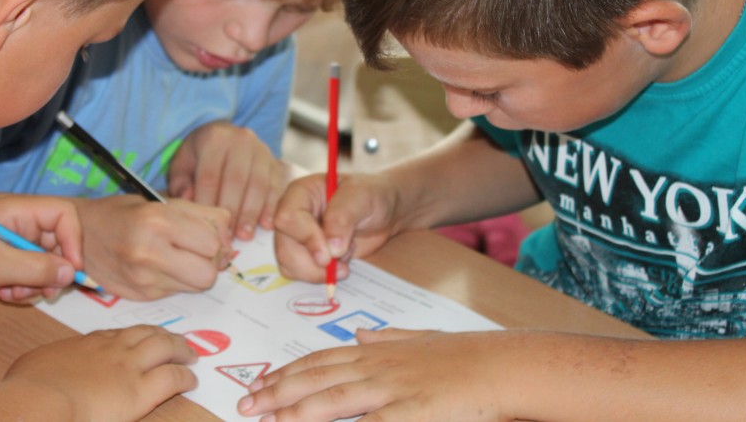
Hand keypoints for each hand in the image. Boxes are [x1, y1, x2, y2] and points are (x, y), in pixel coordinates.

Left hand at [0, 195, 87, 305]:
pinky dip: (25, 289)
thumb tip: (72, 274)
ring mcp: (15, 245)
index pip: (64, 215)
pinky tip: (3, 293)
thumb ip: (36, 268)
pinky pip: (33, 277)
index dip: (73, 240)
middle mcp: (21, 225)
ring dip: (37, 284)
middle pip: (61, 242)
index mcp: (19, 211)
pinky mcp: (9, 264)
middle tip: (44, 291)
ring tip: (13, 292)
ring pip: (48, 264)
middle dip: (54, 270)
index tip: (71, 269)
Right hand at [0, 326, 196, 421]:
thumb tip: (40, 372)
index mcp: (86, 344)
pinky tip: (191, 380)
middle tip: (175, 341)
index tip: (139, 338)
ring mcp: (128, 367)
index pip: (115, 335)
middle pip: (145, 334)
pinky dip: (184, 377)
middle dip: (162, 336)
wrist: (38, 401)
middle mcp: (111, 349)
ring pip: (164, 348)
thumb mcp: (33, 366)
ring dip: (180, 349)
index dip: (132, 336)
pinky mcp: (140, 390)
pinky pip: (172, 378)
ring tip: (190, 354)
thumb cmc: (27, 388)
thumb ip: (47, 365)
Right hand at [77, 195, 233, 299]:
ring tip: (179, 257)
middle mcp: (148, 253)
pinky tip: (162, 267)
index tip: (206, 233)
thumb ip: (203, 215)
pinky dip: (176, 281)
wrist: (79, 233)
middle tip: (198, 250)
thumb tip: (229, 238)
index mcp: (157, 221)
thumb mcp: (164, 200)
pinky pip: (176, 293)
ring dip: (195, 274)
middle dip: (209, 262)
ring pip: (194, 288)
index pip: (212, 245)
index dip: (216, 239)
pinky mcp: (139, 296)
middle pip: (207, 274)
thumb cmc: (124, 212)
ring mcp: (142, 279)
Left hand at [167, 121, 285, 239]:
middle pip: (236, 180)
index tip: (206, 227)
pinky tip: (265, 225)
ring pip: (258, 184)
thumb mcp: (183, 163)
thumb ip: (181, 182)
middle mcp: (240, 140)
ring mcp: (261, 150)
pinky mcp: (275, 162)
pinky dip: (271, 207)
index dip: (208, 203)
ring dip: (251, 213)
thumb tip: (188, 199)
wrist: (227, 137)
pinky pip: (275, 186)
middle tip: (227, 237)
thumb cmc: (200, 156)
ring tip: (244, 236)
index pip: (210, 176)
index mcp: (214, 139)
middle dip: (231, 212)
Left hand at [238, 328, 510, 421]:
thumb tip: (360, 333)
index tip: (260, 383)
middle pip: (315, 379)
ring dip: (293, 412)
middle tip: (245, 405)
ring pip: (330, 400)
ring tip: (265, 420)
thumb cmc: (466, 356)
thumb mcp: (420, 339)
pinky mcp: (408, 413)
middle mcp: (376, 367)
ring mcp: (390, 390)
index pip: (320, 361)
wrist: (501, 364)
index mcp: (377, 352)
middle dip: (275, 392)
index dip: (287, 373)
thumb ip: (388, 338)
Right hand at [273, 171, 401, 283]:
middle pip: (284, 246)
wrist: (384, 211)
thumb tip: (330, 249)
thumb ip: (343, 218)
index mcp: (301, 192)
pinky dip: (318, 276)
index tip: (330, 254)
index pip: (287, 217)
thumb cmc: (372, 196)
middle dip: (311, 264)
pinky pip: (298, 273)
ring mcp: (296, 236)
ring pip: (288, 263)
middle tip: (340, 268)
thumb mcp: (362, 198)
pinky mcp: (304, 254)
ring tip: (343, 264)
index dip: (306, 238)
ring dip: (316, 272)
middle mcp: (293, 214)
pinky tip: (339, 265)